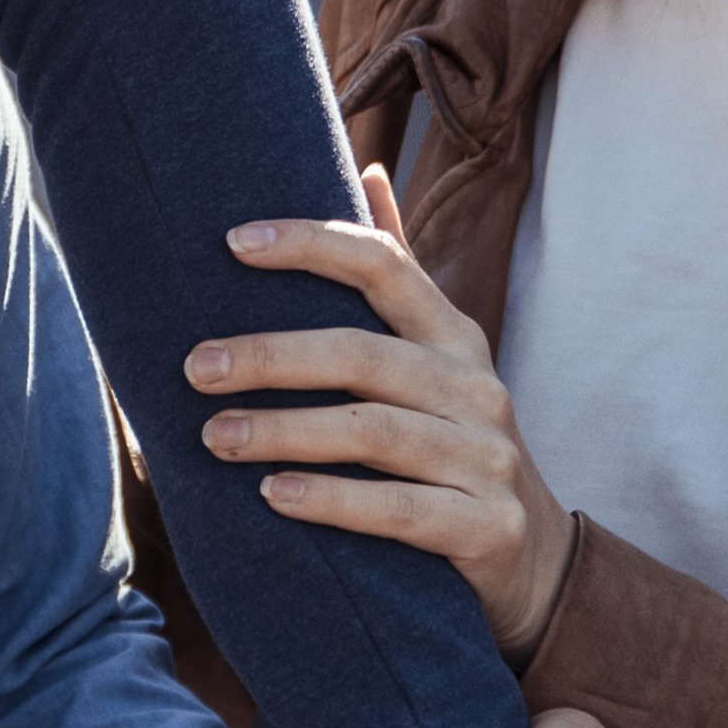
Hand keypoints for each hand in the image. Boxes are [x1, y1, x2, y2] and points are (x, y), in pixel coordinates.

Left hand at [192, 165, 575, 653]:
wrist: (533, 560)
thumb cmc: (454, 442)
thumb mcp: (436, 356)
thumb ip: (399, 273)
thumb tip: (368, 167)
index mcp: (452, 335)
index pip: (384, 264)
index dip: (311, 244)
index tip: (233, 240)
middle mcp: (475, 386)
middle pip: (362, 354)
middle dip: (271, 355)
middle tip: (194, 368)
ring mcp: (487, 457)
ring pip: (373, 431)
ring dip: (285, 431)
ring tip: (214, 435)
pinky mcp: (487, 527)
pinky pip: (400, 510)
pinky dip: (333, 501)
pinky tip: (273, 495)